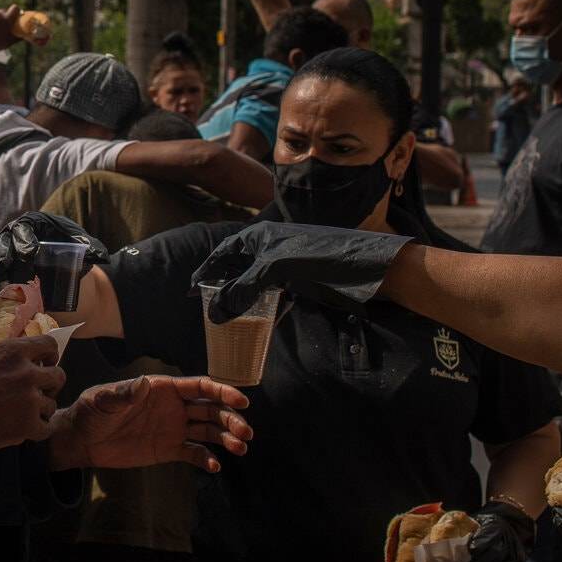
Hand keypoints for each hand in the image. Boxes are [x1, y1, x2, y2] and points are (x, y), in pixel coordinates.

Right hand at [0, 210, 105, 292]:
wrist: (72, 271)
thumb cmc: (76, 252)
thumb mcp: (86, 247)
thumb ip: (92, 249)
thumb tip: (100, 255)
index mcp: (37, 224)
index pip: (27, 227)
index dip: (25, 239)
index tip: (30, 253)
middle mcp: (19, 235)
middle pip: (6, 242)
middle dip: (4, 254)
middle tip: (5, 266)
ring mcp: (10, 251)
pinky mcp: (7, 269)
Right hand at [0, 337, 65, 461]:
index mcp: (13, 352)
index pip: (49, 344)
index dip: (50, 356)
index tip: (46, 364)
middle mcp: (27, 373)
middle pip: (59, 376)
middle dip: (50, 385)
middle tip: (38, 393)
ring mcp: (30, 400)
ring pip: (52, 404)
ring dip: (41, 410)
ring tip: (24, 415)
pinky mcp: (28, 426)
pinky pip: (47, 428)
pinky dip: (38, 430)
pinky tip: (26, 430)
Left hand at [47, 375, 250, 472]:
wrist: (83, 441)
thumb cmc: (92, 412)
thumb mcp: (103, 401)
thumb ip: (124, 394)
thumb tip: (142, 383)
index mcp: (163, 388)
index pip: (199, 387)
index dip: (222, 391)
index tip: (241, 401)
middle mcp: (174, 406)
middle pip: (210, 409)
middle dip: (230, 418)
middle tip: (246, 432)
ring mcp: (174, 428)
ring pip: (208, 431)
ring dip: (226, 438)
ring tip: (240, 448)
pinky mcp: (169, 449)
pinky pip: (194, 453)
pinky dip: (207, 459)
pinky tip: (215, 466)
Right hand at [194, 221, 411, 321]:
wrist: (369, 268)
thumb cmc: (321, 258)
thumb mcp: (276, 271)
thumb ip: (244, 290)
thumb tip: (214, 313)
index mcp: (259, 236)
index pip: (222, 253)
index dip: (205, 272)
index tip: (191, 293)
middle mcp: (269, 247)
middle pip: (237, 268)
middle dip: (222, 288)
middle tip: (208, 309)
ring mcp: (286, 264)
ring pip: (256, 283)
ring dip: (243, 301)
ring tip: (229, 320)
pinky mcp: (302, 280)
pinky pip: (275, 295)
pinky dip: (265, 308)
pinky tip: (261, 324)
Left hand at [458, 501, 534, 561]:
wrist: (512, 528)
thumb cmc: (485, 527)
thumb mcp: (476, 522)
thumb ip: (462, 531)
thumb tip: (435, 542)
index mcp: (496, 529)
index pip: (487, 539)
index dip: (477, 547)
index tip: (462, 557)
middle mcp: (508, 545)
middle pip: (494, 559)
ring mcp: (516, 560)